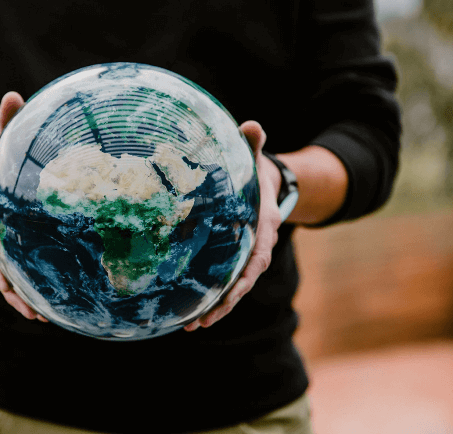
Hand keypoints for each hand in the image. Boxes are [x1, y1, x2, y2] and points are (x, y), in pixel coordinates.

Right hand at [0, 91, 47, 321]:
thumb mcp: (0, 136)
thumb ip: (6, 119)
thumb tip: (13, 96)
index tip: (3, 279)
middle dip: (8, 290)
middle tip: (31, 310)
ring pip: (4, 274)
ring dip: (20, 297)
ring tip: (42, 317)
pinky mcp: (10, 245)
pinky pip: (17, 270)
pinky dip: (29, 288)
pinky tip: (51, 303)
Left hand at [183, 120, 281, 331]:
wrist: (263, 183)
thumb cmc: (255, 170)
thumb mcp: (255, 157)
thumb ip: (253, 144)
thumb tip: (252, 125)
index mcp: (265, 224)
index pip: (260, 253)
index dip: (248, 273)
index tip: (234, 290)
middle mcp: (258, 245)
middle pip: (245, 281)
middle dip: (226, 303)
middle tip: (202, 321)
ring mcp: (245, 255)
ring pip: (233, 288)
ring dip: (215, 309)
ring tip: (191, 327)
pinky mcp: (231, 259)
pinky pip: (222, 282)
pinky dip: (209, 299)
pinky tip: (187, 313)